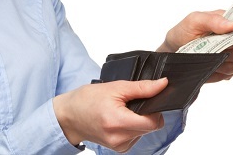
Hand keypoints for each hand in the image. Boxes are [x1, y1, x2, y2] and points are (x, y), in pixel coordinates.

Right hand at [53, 79, 167, 151]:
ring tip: (122, 110)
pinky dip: (133, 127)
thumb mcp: (115, 87)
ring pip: (145, 132)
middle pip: (150, 127)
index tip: (148, 99)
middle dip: (147, 113)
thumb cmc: (88, 99)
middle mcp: (119, 138)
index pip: (153, 122)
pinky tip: (120, 119)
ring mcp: (119, 146)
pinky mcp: (119, 149)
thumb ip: (142, 88)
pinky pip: (136, 136)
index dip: (155, 109)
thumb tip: (163, 84)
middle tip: (131, 102)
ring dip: (140, 120)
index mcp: (118, 122)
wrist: (69, 116)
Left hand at [157, 10, 232, 82]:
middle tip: (208, 51)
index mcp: (226, 21)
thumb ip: (213, 20)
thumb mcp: (193, 21)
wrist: (172, 51)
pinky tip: (205, 67)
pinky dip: (215, 73)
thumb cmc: (183, 32)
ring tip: (204, 59)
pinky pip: (227, 75)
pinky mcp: (225, 68)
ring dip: (218, 65)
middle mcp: (232, 38)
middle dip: (223, 54)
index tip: (222, 43)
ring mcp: (230, 55)